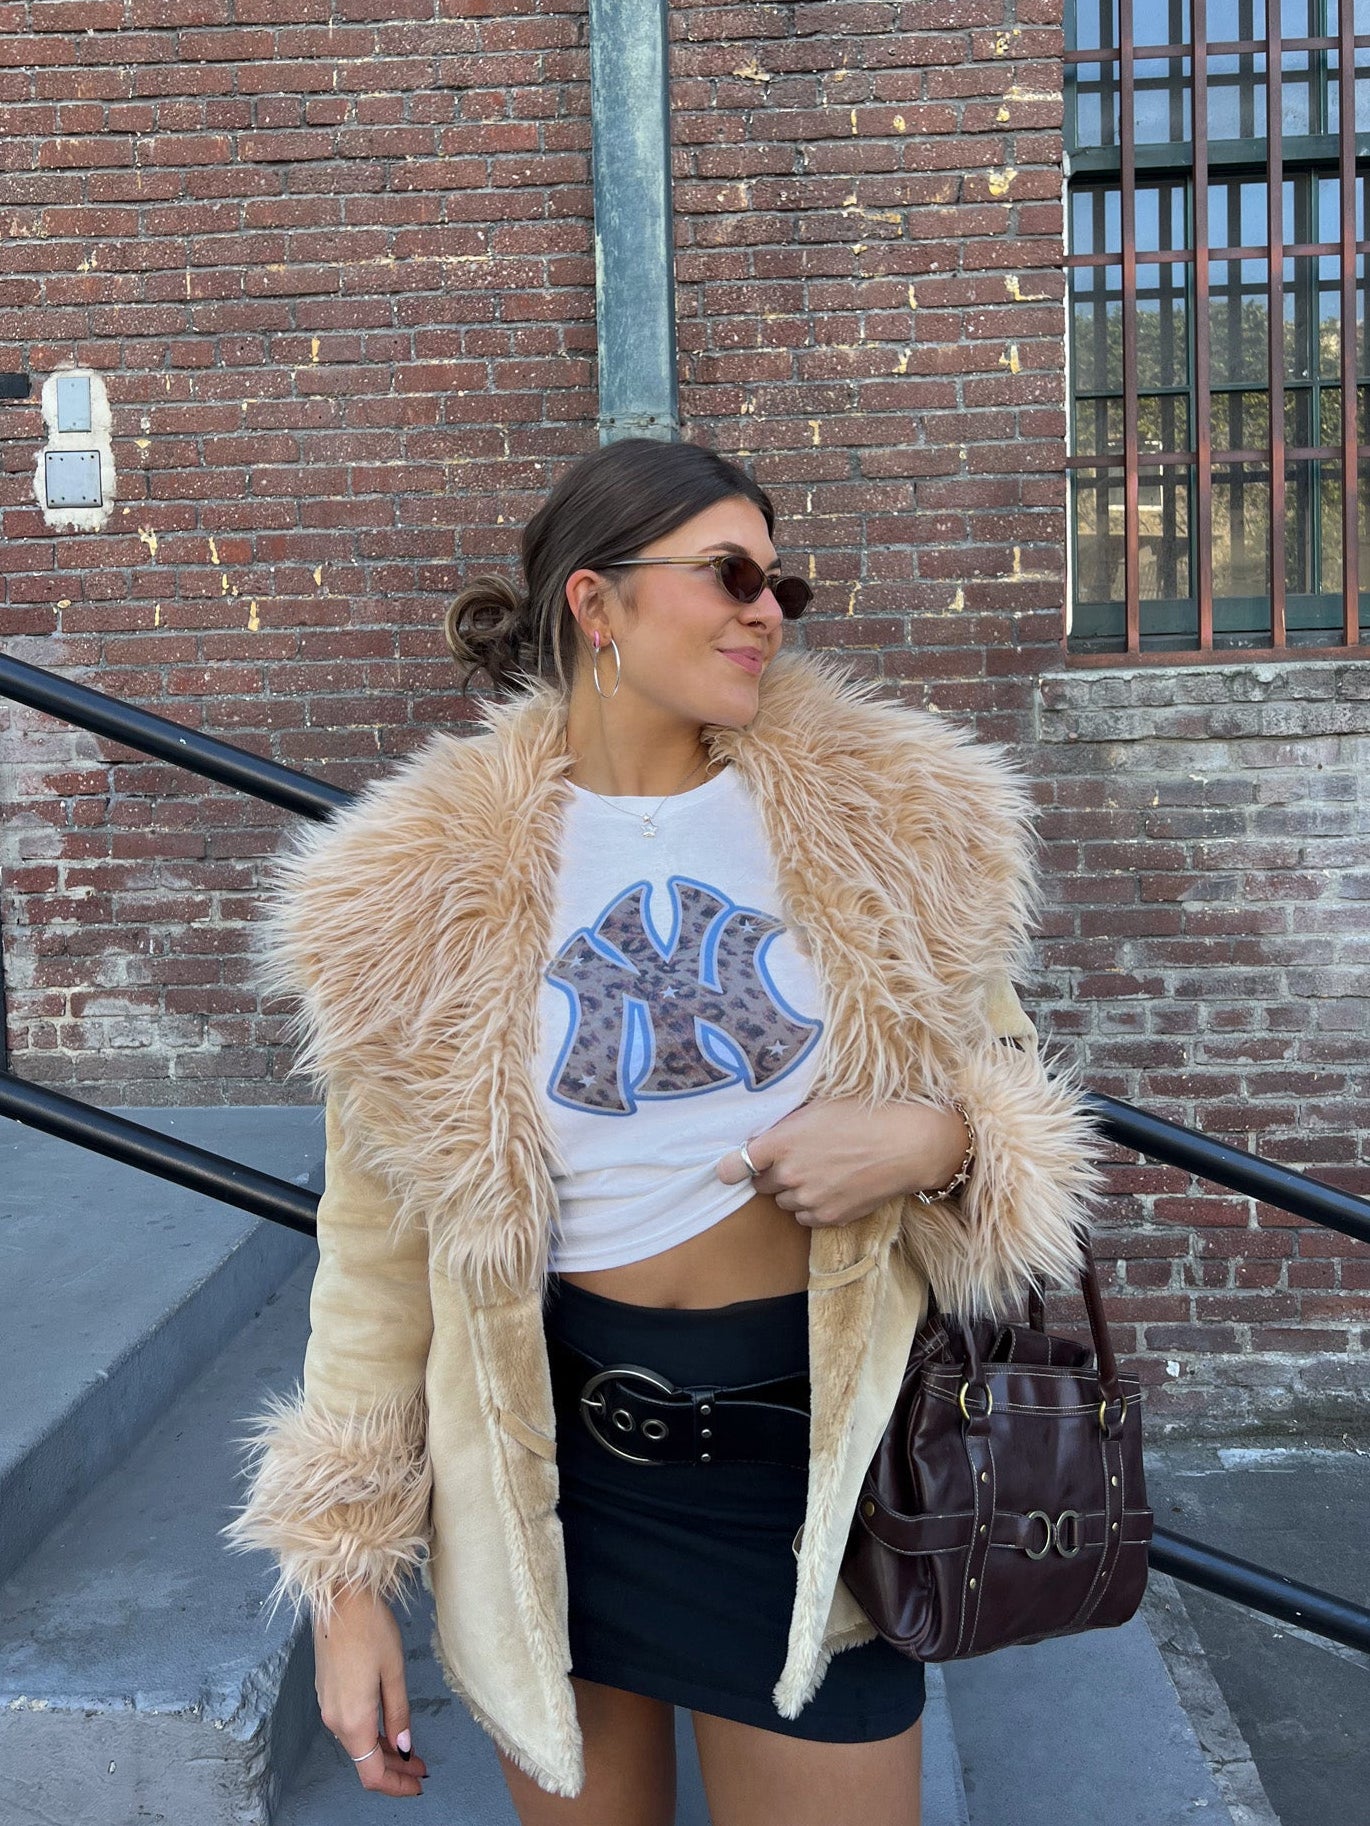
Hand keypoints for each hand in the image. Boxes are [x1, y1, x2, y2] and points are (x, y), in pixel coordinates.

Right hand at [314, 1587, 426, 1796]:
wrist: (338, 1598)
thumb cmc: (370, 1628)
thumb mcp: (394, 1672)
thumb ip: (398, 1714)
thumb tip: (404, 1748)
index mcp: (352, 1720)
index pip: (371, 1773)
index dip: (396, 1785)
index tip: (418, 1784)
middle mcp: (334, 1720)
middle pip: (363, 1760)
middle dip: (393, 1769)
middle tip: (421, 1769)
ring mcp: (326, 1705)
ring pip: (356, 1743)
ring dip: (382, 1751)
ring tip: (410, 1750)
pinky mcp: (326, 1691)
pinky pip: (348, 1725)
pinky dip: (369, 1733)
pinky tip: (387, 1726)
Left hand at [716, 1096, 968, 1228]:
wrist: (908, 1144)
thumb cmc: (865, 1114)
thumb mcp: (819, 1106)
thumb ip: (787, 1125)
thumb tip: (767, 1136)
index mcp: (782, 1142)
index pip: (734, 1165)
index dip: (731, 1167)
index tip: (732, 1168)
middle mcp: (789, 1174)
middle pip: (760, 1185)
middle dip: (772, 1174)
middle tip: (796, 1160)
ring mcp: (809, 1199)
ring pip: (784, 1203)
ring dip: (793, 1192)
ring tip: (820, 1173)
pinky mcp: (829, 1217)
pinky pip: (805, 1219)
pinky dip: (812, 1208)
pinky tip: (832, 1189)